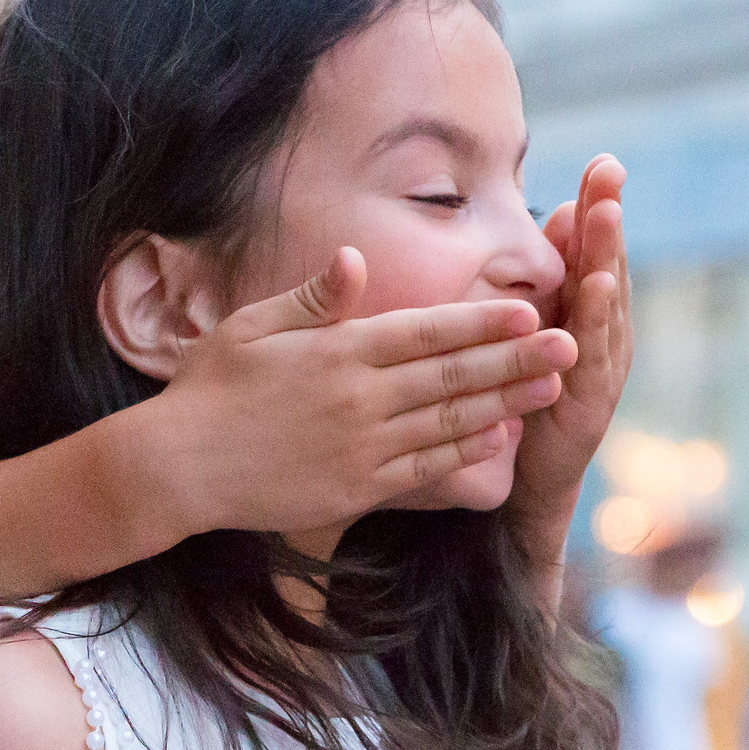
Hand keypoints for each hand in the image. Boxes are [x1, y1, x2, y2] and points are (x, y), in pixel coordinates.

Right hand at [150, 247, 578, 537]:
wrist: (179, 469)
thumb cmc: (209, 389)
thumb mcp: (253, 328)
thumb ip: (313, 298)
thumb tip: (355, 259)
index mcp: (338, 352)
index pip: (426, 332)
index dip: (482, 322)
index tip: (529, 310)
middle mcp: (359, 400)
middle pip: (453, 376)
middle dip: (516, 359)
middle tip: (569, 345)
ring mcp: (362, 449)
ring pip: (450, 424)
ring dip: (506, 404)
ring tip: (553, 387)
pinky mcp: (357, 491)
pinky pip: (426, 472)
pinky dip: (467, 455)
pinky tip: (500, 440)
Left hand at [508, 156, 631, 572]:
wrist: (530, 483)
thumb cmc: (531, 396)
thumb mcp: (536, 327)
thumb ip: (552, 276)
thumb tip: (561, 209)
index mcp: (588, 314)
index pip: (594, 249)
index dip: (599, 206)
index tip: (603, 161)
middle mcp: (604, 335)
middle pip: (608, 264)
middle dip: (609, 218)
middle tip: (610, 172)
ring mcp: (603, 368)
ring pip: (607, 302)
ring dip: (608, 255)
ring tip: (605, 214)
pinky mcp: (592, 400)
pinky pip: (594, 351)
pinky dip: (600, 317)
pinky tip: (600, 287)